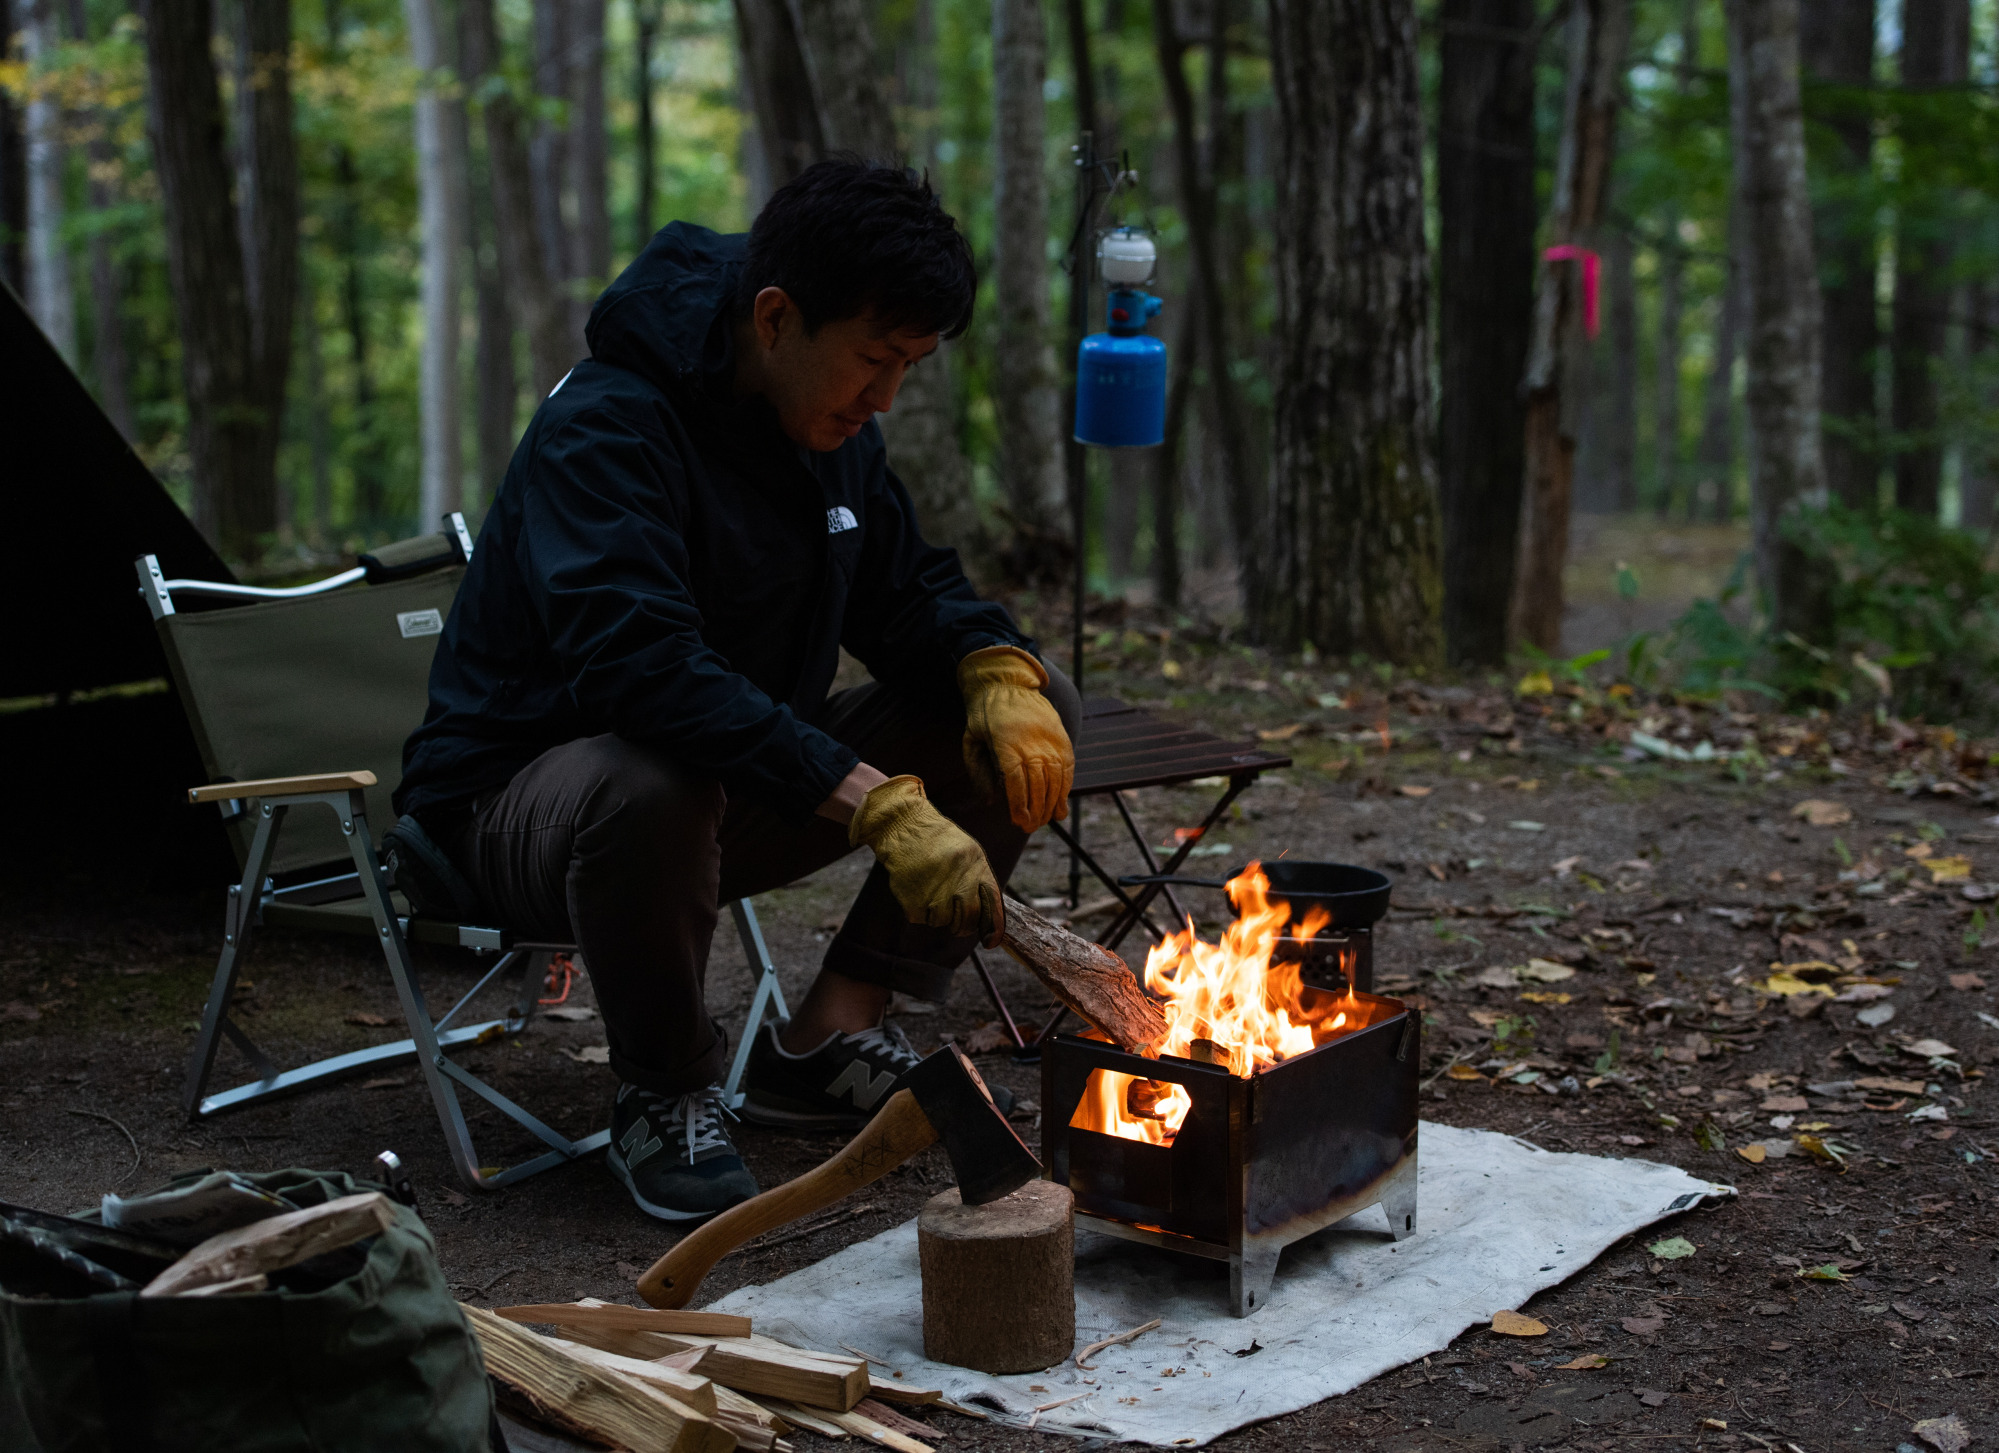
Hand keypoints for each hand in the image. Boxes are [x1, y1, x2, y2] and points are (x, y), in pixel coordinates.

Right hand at [849, 777, 1003, 943]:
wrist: (904, 826)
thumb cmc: (938, 841)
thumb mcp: (967, 851)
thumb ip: (979, 879)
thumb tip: (990, 915)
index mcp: (976, 864)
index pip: (991, 905)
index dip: (992, 926)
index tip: (990, 938)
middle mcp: (957, 878)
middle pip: (967, 918)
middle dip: (963, 926)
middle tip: (957, 924)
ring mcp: (934, 890)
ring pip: (942, 921)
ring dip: (937, 914)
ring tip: (930, 891)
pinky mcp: (912, 899)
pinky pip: (920, 918)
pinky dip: (918, 910)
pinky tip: (916, 889)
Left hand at [958, 645, 1073, 831]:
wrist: (1007, 682)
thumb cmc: (984, 715)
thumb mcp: (971, 740)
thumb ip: (978, 771)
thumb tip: (990, 801)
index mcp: (1006, 742)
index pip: (1016, 780)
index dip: (1019, 804)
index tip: (1018, 821)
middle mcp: (1032, 741)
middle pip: (1038, 782)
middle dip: (1036, 810)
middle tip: (1030, 828)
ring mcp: (1050, 738)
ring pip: (1056, 777)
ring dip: (1052, 803)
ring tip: (1045, 820)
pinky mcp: (1061, 736)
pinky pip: (1067, 766)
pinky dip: (1065, 787)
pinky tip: (1060, 804)